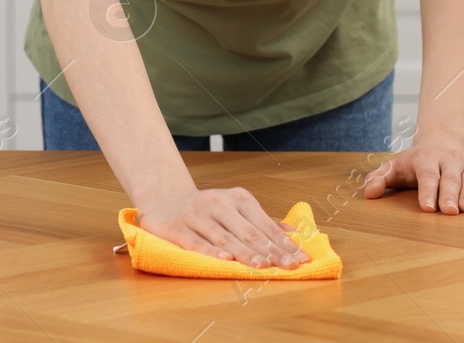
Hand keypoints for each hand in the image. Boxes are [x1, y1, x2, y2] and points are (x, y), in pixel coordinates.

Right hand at [135, 183, 309, 268]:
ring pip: (225, 238)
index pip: (263, 223)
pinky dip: (211, 252)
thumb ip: (262, 222)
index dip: (283, 242)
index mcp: (236, 197)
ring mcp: (196, 214)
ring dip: (246, 253)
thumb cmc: (206, 209)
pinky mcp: (176, 227)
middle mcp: (217, 203)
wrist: (163, 199)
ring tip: (264, 266)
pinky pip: (196, 242)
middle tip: (288, 266)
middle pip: (247, 231)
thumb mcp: (235, 208)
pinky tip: (226, 261)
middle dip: (270, 251)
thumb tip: (293, 234)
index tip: (300, 259)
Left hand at [363, 141, 463, 213]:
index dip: (427, 191)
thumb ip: (380, 178)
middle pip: (450, 178)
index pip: (427, 175)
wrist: (442, 142)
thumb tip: (368, 193)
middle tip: (449, 212)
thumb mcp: (395, 166)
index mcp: (426, 158)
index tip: (427, 207)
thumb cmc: (416, 162)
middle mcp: (448, 159)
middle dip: (449, 195)